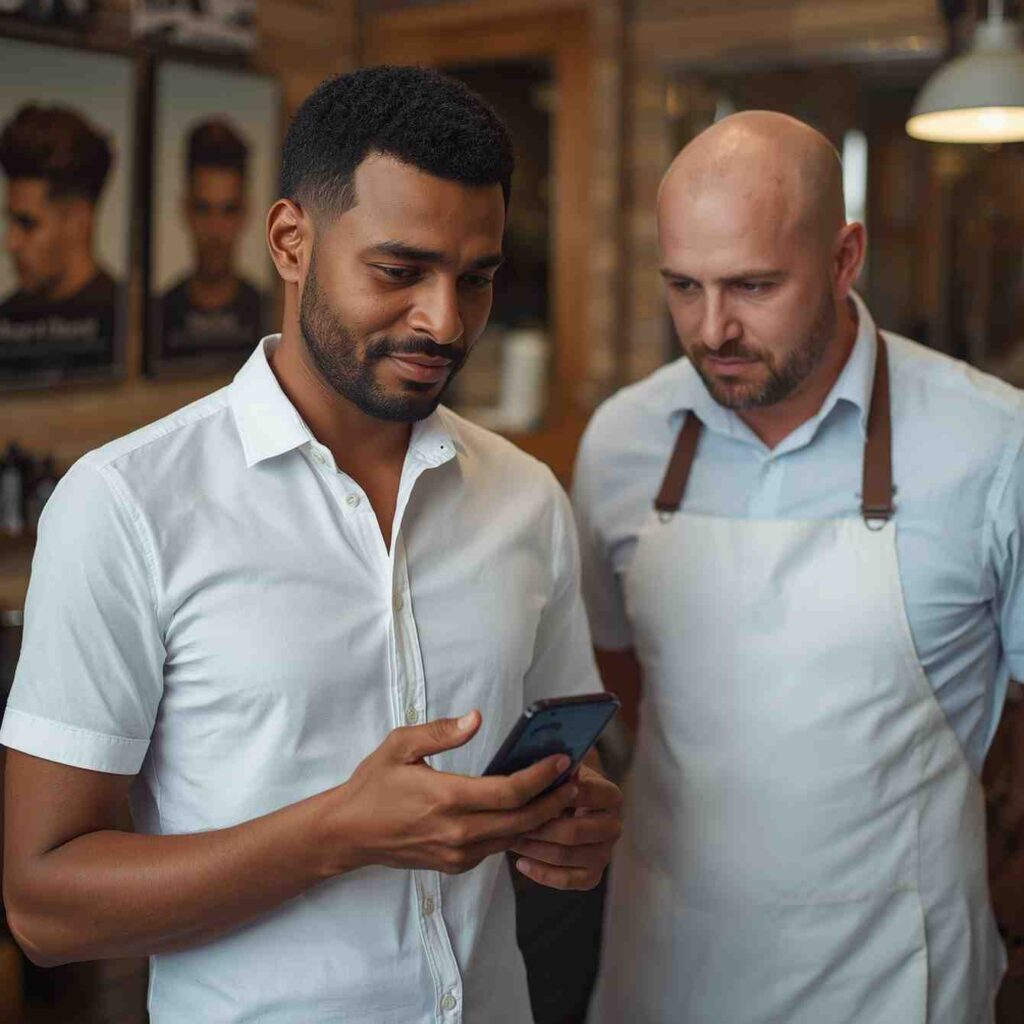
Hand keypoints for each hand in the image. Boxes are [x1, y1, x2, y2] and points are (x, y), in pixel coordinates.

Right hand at [322, 711, 578, 876]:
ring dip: (541, 817)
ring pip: (513, 837)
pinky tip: (530, 810)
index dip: (542, 776)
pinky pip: (496, 846)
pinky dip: (517, 830)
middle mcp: (457, 832)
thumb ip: (440, 731)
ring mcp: (457, 853)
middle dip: (554, 800)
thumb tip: (477, 718)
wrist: (348, 834)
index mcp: (445, 798)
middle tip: (576, 778)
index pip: (509, 792)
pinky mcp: (456, 864)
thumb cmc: (373, 785)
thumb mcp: (399, 745)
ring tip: (561, 792)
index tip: (563, 759)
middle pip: (522, 820)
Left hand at [510, 763, 622, 889]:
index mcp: (611, 796)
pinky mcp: (593, 875)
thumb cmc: (563, 785)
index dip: (556, 795)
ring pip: (567, 856)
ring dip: (535, 850)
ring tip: (512, 839)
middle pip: (574, 832)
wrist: (574, 808)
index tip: (529, 793)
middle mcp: (614, 826)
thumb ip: (559, 771)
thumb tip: (554, 768)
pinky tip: (521, 863)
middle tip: (514, 823)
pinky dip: (542, 874)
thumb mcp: (563, 772)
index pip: (585, 795)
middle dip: (540, 828)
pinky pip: (567, 880)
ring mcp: (605, 853)